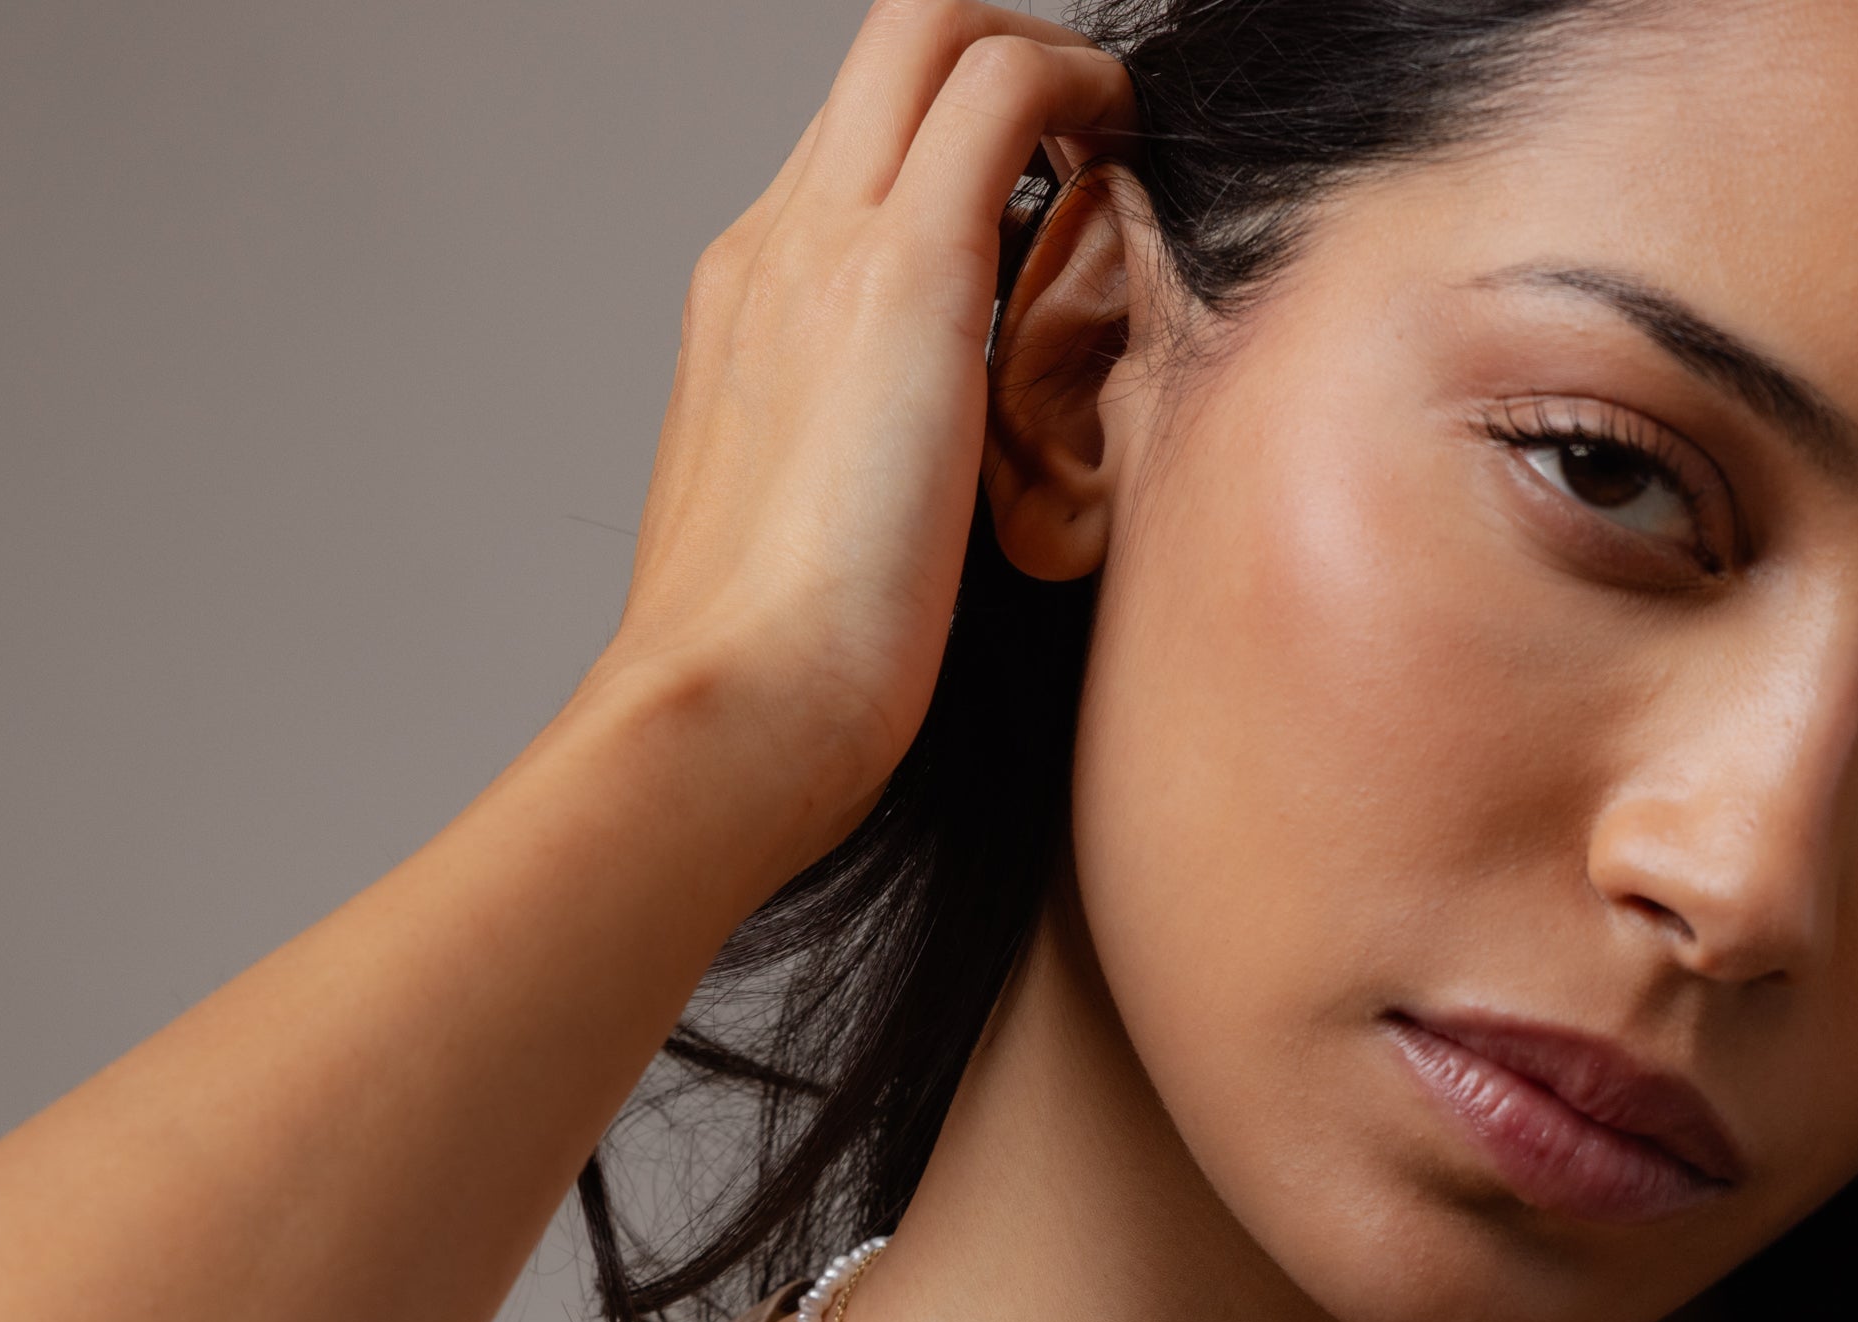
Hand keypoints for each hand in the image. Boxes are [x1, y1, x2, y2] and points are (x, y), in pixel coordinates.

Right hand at [586, 0, 1133, 880]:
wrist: (725, 717)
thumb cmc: (773, 690)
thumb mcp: (805, 560)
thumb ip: (856, 499)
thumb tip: (922, 539)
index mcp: (744, 316)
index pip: (848, 156)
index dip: (945, 139)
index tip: (1035, 186)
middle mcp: (774, 251)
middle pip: (885, 55)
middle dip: (999, 49)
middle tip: (1089, 116)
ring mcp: (828, 249)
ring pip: (934, 35)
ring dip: (1043, 54)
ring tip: (1117, 124)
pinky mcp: (905, 277)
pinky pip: (1001, 89)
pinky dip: (1078, 84)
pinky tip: (1131, 139)